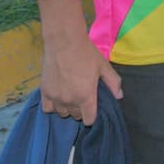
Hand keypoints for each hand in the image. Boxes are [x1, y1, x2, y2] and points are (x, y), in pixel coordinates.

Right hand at [38, 0, 122, 125]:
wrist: (64, 43)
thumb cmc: (87, 54)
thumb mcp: (104, 67)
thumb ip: (113, 83)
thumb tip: (119, 96)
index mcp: (86, 96)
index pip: (89, 120)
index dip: (92, 116)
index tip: (93, 108)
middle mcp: (69, 101)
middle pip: (76, 116)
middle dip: (81, 110)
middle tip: (84, 96)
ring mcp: (55, 97)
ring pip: (62, 113)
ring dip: (68, 108)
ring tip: (72, 95)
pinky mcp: (44, 92)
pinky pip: (48, 108)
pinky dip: (54, 106)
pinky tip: (59, 96)